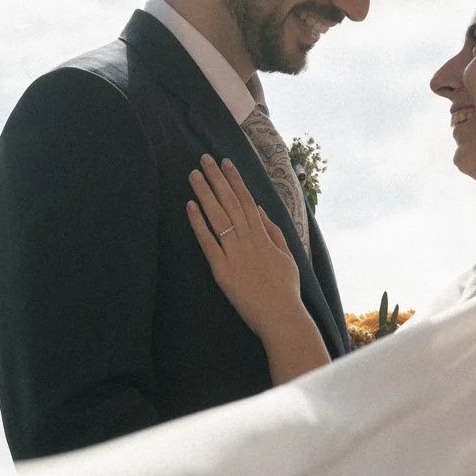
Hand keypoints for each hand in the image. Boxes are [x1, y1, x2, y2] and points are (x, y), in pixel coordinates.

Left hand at [187, 155, 328, 381]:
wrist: (282, 317)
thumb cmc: (285, 290)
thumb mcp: (286, 256)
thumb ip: (272, 231)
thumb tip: (258, 208)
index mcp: (264, 236)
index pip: (247, 200)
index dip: (235, 180)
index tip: (225, 163)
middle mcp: (249, 240)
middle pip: (230, 203)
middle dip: (216, 179)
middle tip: (203, 159)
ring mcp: (235, 254)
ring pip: (218, 217)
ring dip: (204, 194)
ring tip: (193, 175)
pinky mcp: (222, 270)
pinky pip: (208, 242)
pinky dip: (198, 223)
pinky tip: (189, 206)